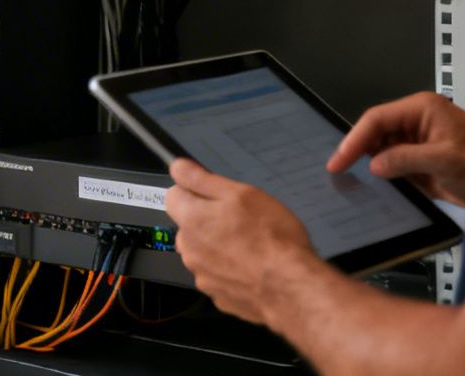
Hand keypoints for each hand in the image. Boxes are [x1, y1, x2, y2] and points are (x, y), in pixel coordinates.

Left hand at [165, 158, 321, 325]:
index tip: (215, 195)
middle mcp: (189, 250)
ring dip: (218, 248)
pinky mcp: (218, 297)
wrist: (291, 289)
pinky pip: (218, 276)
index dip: (193, 191)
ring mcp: (202, 277)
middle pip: (188, 227)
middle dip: (207, 221)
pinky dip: (230, 271)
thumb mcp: (242, 194)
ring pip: (203, 253)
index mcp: (191, 220)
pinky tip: (253, 269)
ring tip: (251, 247)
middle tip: (241, 221)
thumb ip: (203, 179)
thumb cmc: (272, 237)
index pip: (173, 196)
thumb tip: (178, 168)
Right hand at [327, 91, 464, 207]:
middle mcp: (417, 122)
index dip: (354, 139)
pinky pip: (393, 165)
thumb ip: (405, 159)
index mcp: (422, 109)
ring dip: (369, 164)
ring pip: (381, 150)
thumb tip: (374, 164)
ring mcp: (418, 143)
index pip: (377, 119)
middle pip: (375, 133)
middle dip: (358, 150)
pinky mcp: (420, 162)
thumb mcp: (445, 160)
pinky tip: (373, 187)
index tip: (339, 160)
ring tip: (350, 180)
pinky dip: (382, 176)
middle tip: (339, 171)